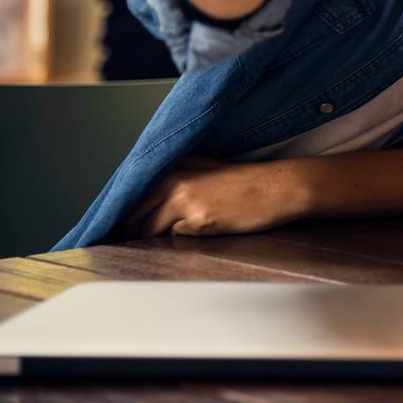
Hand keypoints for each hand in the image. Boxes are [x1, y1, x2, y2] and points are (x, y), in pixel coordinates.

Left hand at [123, 156, 313, 237]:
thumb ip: (174, 183)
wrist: (278, 187)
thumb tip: (140, 211)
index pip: (132, 196)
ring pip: (150, 230)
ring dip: (159, 235)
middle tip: (148, 236)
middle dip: (138, 229)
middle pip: (135, 217)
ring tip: (186, 227)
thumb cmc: (245, 182)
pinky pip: (177, 236)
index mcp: (173, 166)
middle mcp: (173, 180)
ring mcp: (184, 200)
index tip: (125, 227)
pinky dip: (186, 236)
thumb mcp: (204, 171)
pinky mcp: (199, 220)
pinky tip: (208, 225)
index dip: (129, 214)